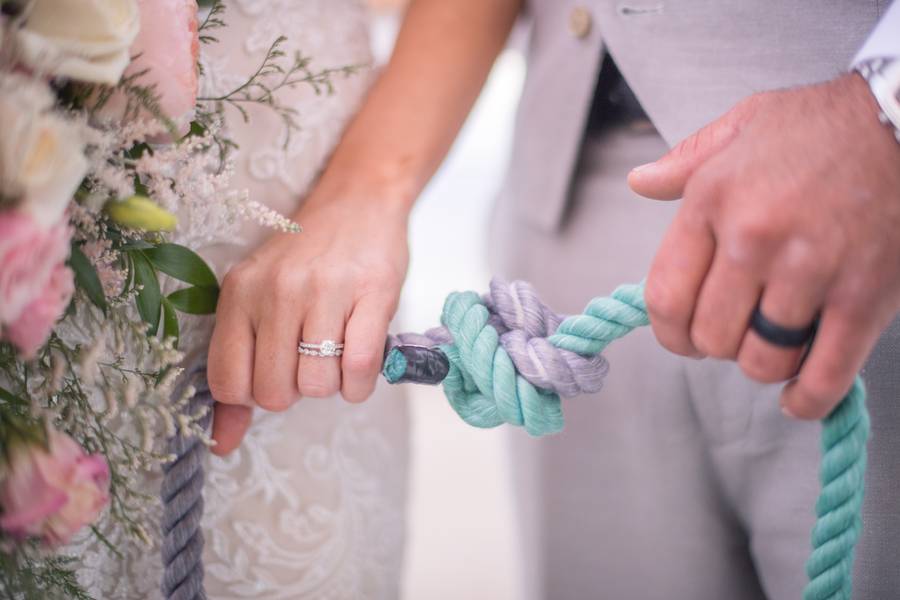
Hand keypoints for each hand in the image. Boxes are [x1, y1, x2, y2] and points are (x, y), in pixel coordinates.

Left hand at [206, 189, 408, 454]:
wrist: (358, 201)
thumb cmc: (306, 259)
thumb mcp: (258, 299)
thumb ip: (237, 366)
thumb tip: (221, 445)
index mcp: (240, 292)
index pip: (228, 383)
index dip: (253, 395)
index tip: (273, 372)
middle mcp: (277, 291)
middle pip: (275, 392)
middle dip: (294, 392)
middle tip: (308, 361)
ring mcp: (325, 291)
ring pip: (317, 385)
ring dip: (330, 386)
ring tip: (335, 354)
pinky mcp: (372, 294)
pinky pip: (359, 370)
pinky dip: (359, 385)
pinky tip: (358, 367)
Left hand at [628, 73, 899, 419]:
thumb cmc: (823, 123)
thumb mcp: (742, 124)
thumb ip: (686, 161)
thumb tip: (640, 183)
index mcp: (712, 201)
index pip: (666, 296)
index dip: (669, 333)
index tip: (682, 339)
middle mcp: (752, 239)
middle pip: (711, 336)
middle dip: (717, 348)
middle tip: (734, 336)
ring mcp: (810, 270)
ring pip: (762, 359)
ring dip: (763, 364)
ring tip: (772, 347)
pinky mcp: (864, 295)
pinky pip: (825, 371)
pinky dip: (808, 398)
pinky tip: (797, 398)